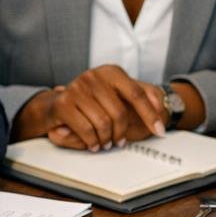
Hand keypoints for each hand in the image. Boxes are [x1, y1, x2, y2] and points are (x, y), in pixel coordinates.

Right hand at [16, 65, 166, 150]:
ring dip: (107, 139)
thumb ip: (143, 95)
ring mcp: (77, 88)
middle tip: (120, 141)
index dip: (150, 114)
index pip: (137, 94)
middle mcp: (94, 76)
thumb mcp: (118, 93)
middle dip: (122, 133)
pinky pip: (86, 129)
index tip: (159, 130)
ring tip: (106, 143)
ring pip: (103, 123)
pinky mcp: (63, 103)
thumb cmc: (92, 101)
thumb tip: (160, 104)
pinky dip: (92, 141)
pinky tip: (94, 144)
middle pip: (120, 113)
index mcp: (111, 72)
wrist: (55, 104)